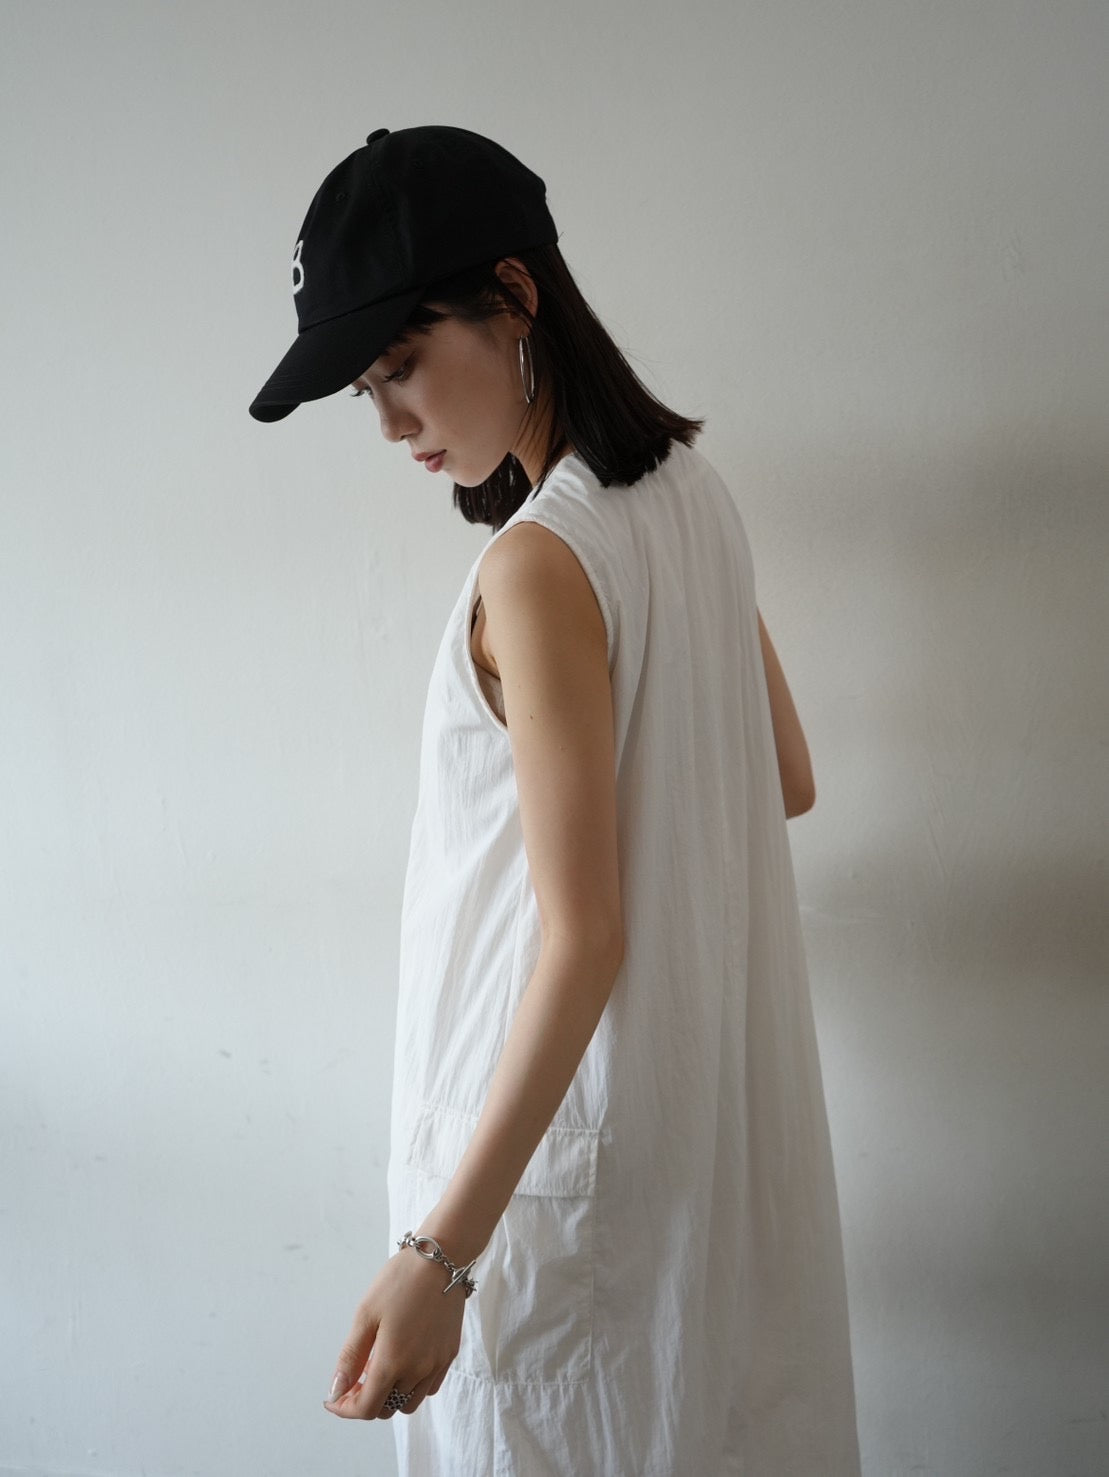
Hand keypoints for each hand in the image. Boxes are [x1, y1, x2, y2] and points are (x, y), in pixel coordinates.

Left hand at [322, 1245, 466, 1420]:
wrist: (441, 1259)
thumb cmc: (399, 1281)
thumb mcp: (366, 1314)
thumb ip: (351, 1358)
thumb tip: (336, 1391)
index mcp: (393, 1362)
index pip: (366, 1408)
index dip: (345, 1409)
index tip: (333, 1398)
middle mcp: (418, 1370)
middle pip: (386, 1408)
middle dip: (365, 1400)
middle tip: (355, 1376)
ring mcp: (437, 1364)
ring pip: (409, 1402)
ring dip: (390, 1395)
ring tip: (380, 1367)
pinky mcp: (450, 1354)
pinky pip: (429, 1387)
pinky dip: (412, 1386)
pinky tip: (404, 1362)